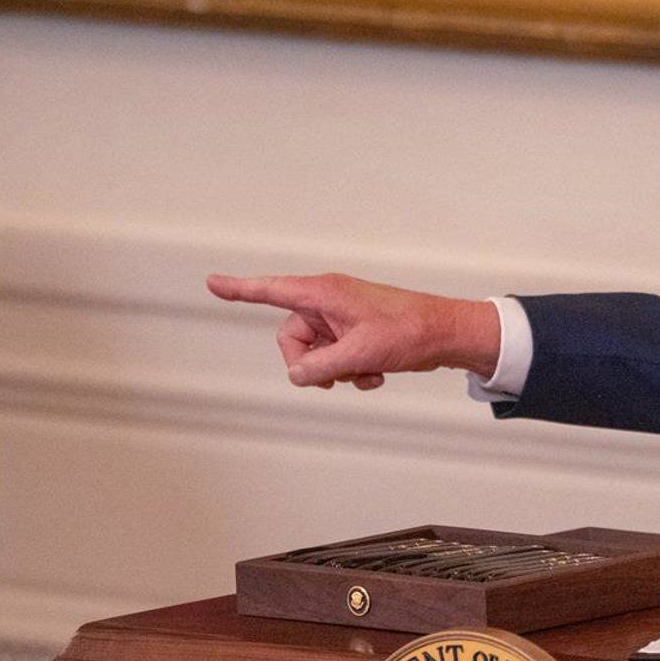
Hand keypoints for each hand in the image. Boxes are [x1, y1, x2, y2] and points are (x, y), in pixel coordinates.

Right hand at [205, 272, 500, 388]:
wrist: (447, 335)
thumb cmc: (409, 332)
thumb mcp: (359, 354)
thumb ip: (320, 366)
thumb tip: (297, 375)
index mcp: (324, 294)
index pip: (272, 290)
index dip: (240, 289)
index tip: (211, 283)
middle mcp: (329, 301)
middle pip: (293, 339)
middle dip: (312, 363)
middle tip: (338, 377)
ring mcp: (343, 318)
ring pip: (317, 353)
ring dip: (337, 370)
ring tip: (367, 372)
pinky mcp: (356, 333)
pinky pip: (337, 357)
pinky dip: (352, 370)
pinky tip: (376, 375)